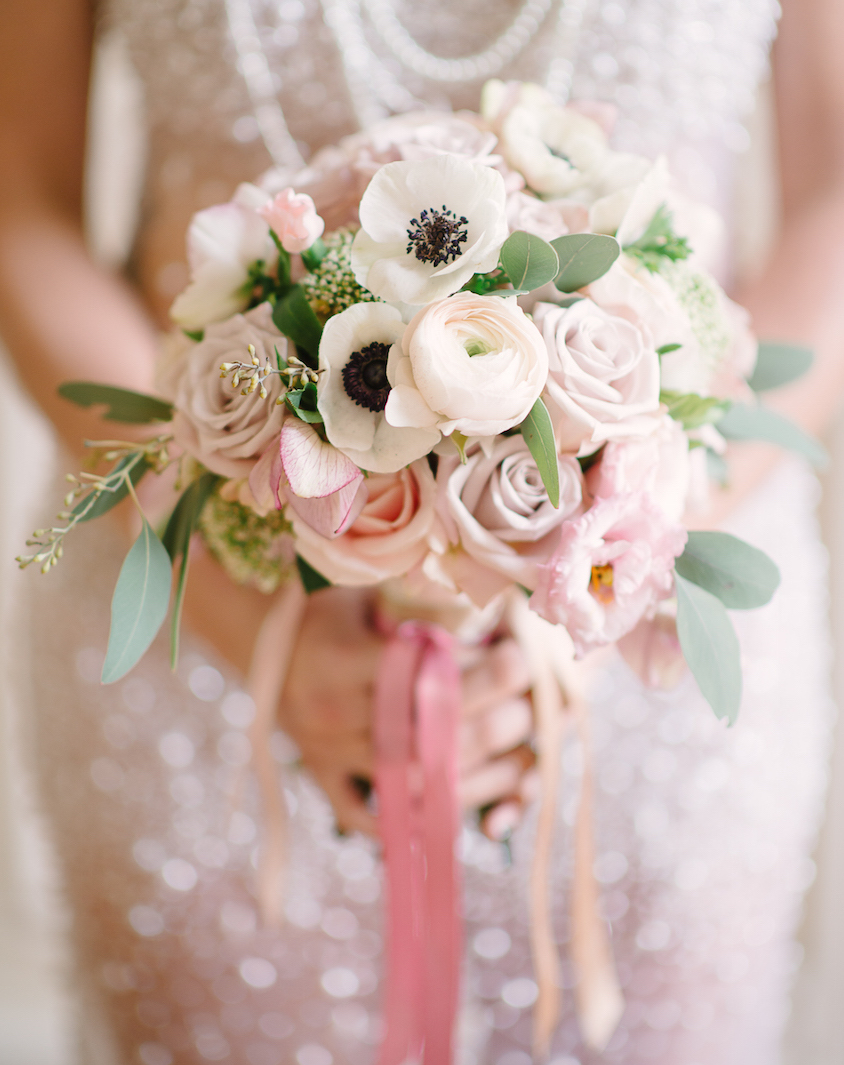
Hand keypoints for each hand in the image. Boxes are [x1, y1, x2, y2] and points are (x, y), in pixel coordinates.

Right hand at [279, 586, 535, 838]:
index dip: (478, 671)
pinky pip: (366, 817)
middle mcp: (332, 712)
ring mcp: (327, 753)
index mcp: (340, 659)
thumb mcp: (366, 590)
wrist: (261, 640)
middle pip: (426, 733)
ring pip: (410, 782)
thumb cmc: (327, 608)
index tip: (517, 657)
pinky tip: (466, 810)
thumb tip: (497, 612)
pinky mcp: (322, 778)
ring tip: (522, 757)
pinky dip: (412, 821)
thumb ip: (419, 604)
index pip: (423, 674)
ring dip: (475, 776)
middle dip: (492, 721)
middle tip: (531, 703)